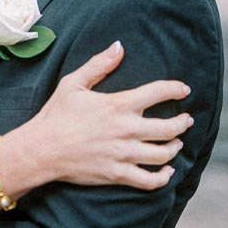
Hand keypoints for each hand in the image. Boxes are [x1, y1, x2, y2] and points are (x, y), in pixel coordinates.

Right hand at [29, 42, 192, 189]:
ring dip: (175, 148)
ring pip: (163, 154)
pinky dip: (163, 178)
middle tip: (186, 120)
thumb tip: (119, 46)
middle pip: (169, 127)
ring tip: (176, 143)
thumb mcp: (73, 83)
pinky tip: (166, 172)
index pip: (157, 92)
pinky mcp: (117, 174)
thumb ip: (98, 65)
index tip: (184, 89)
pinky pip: (149, 180)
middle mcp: (125, 130)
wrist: (40, 149)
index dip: (176, 89)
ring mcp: (123, 154)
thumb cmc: (55, 115)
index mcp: (117, 105)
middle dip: (183, 123)